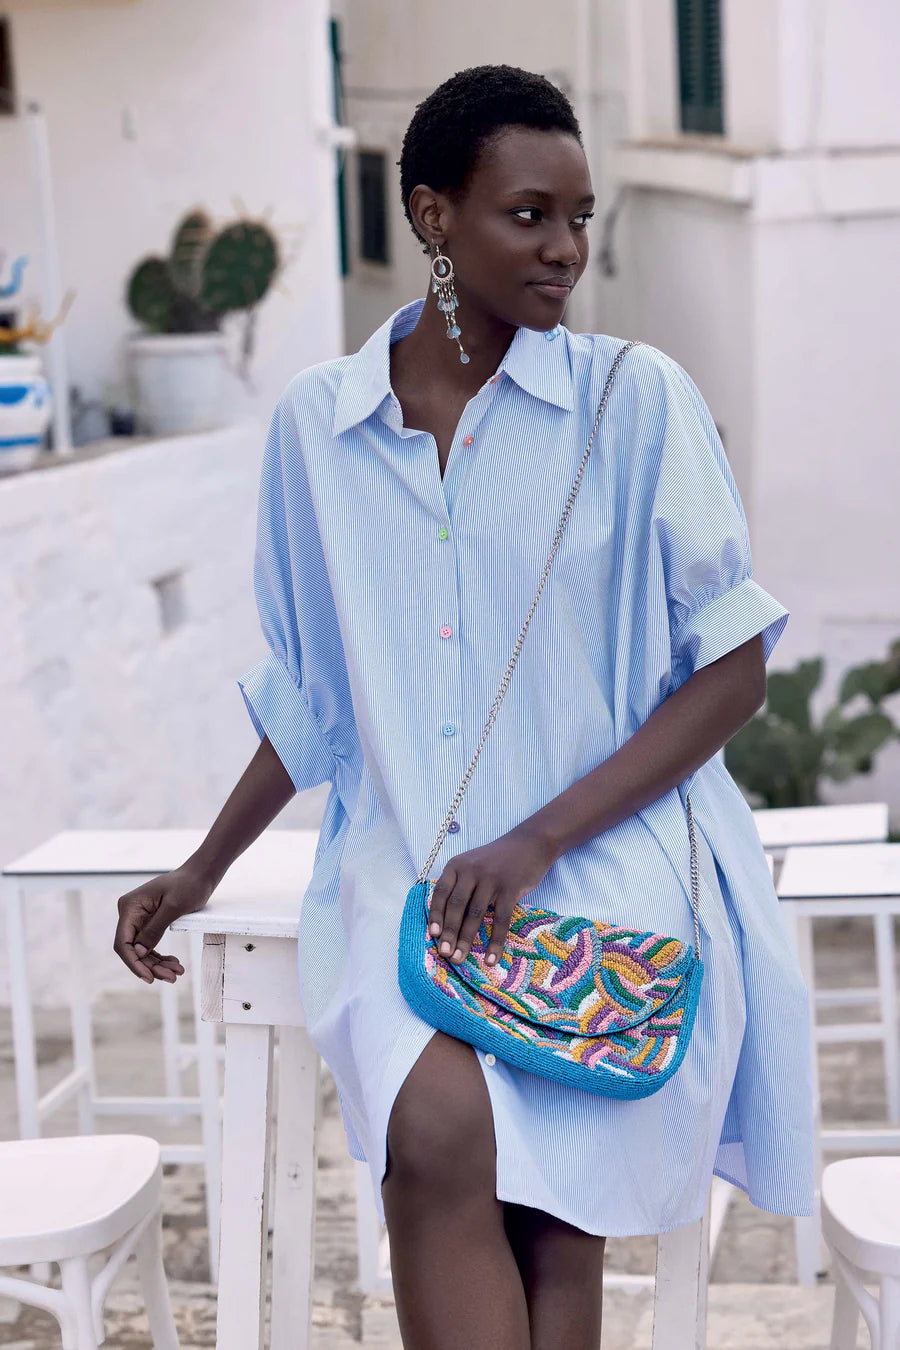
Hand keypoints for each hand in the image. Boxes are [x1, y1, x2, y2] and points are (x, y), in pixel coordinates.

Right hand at [113, 863, 214, 983]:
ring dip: (157, 965)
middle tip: (172, 977)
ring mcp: (138, 918)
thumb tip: (138, 952)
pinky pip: (150, 945)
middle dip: (150, 966)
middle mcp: (130, 913)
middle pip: (133, 949)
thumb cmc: (189, 885)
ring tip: (177, 973)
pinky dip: (160, 957)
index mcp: (130, 906)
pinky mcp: (149, 923)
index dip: (133, 963)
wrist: (200, 875)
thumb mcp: (174, 908)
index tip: (149, 978)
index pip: (123, 942)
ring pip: (142, 951)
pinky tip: (174, 964)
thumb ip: (155, 929)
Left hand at [427, 825, 555, 968]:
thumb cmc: (498, 859)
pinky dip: (495, 941)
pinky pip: (501, 920)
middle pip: (456, 906)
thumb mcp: (473, 864)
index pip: (441, 893)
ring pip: (475, 915)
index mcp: (457, 865)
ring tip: (459, 958)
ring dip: (465, 939)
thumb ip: (459, 885)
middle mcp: (471, 870)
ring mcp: (491, 879)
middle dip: (449, 933)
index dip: (436, 914)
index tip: (433, 934)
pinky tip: (491, 958)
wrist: (530, 843)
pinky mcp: (510, 889)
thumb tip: (445, 920)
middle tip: (445, 954)